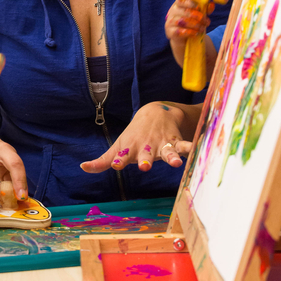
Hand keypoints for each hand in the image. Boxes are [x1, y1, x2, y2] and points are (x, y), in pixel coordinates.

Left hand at [80, 100, 200, 173]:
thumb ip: (102, 161)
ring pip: (167, 152)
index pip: (123, 156)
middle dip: (146, 160)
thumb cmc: (133, 135)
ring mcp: (161, 144)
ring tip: (176, 163)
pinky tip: (197, 151)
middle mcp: (146, 147)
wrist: (154, 112)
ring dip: (171, 157)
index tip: (115, 165)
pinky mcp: (175, 142)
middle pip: (146, 155)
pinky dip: (191, 147)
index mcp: (131, 150)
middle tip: (145, 167)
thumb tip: (83, 168)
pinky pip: (185, 146)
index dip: (118, 160)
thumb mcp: (118, 147)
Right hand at [165, 0, 213, 66]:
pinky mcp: (170, 32)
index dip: (189, 3)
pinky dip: (190, 32)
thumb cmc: (192, 23)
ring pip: (183, 22)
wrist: (185, 38)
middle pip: (185, 12)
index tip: (198, 7)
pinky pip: (180, 31)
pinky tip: (196, 33)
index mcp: (179, 4)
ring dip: (196, 25)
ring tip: (203, 28)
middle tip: (206, 21)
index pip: (181, 0)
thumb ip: (205, 9)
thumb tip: (211, 5)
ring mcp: (170, 21)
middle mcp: (173, 11)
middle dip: (198, 17)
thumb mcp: (200, 15)